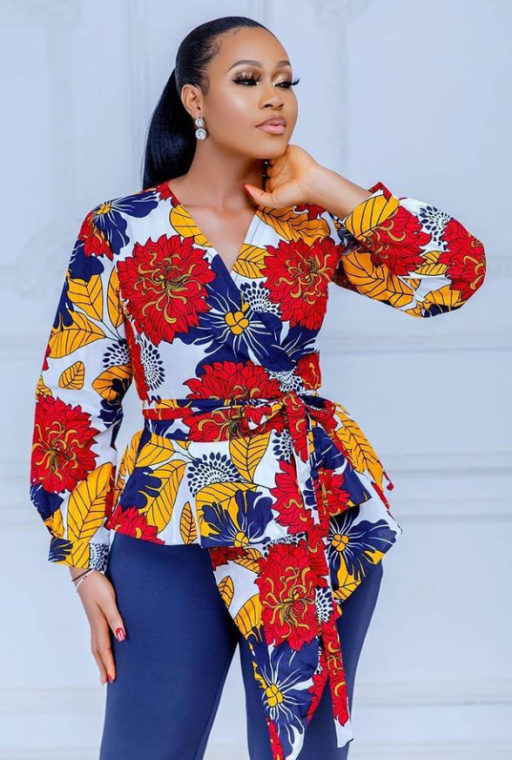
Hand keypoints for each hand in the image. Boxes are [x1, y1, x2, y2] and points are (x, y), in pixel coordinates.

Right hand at [73, 569, 126, 684]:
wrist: (84, 571)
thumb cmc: (98, 584)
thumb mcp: (108, 600)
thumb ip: (115, 617)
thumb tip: (121, 636)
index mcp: (99, 623)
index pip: (104, 649)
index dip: (109, 664)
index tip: (113, 679)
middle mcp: (95, 625)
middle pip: (98, 651)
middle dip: (102, 666)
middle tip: (106, 682)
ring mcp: (93, 620)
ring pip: (96, 645)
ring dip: (100, 659)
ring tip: (104, 670)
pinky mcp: (94, 615)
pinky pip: (96, 637)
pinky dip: (99, 648)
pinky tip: (103, 647)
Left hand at [243, 144, 321, 209]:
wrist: (310, 182)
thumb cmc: (295, 194)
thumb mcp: (272, 201)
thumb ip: (257, 196)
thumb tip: (244, 187)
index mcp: (273, 184)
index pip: (258, 178)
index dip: (249, 175)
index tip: (239, 172)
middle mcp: (276, 172)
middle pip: (260, 165)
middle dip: (251, 162)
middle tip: (240, 158)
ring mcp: (281, 161)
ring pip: (265, 154)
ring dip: (258, 152)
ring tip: (248, 149)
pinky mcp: (286, 151)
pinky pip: (274, 146)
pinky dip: (268, 144)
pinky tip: (259, 144)